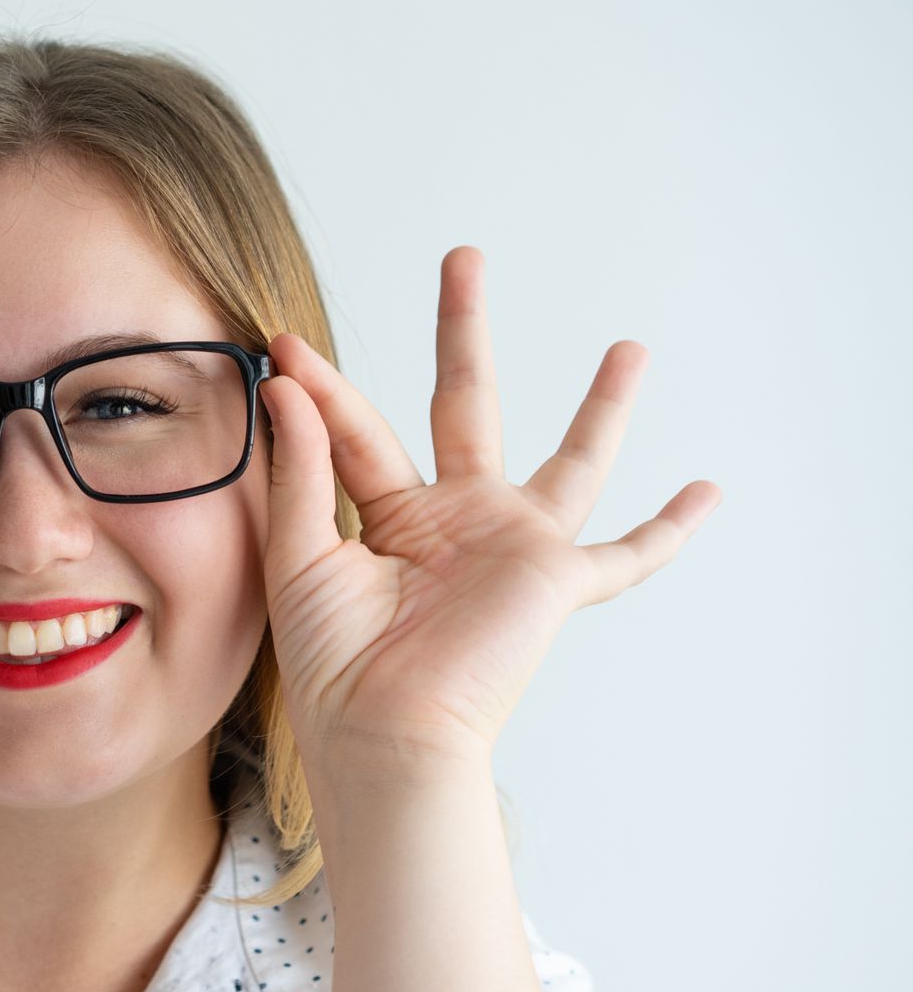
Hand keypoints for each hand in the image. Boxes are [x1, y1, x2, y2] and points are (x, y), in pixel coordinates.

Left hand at [259, 246, 721, 773]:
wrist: (383, 733)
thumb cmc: (333, 665)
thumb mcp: (298, 556)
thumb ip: (301, 470)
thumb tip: (289, 383)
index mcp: (388, 519)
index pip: (358, 431)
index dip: (322, 389)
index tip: (283, 342)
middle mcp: (454, 522)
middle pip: (466, 404)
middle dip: (462, 332)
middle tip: (464, 258)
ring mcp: (510, 546)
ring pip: (570, 460)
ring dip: (602, 407)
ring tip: (631, 348)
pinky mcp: (555, 579)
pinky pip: (627, 555)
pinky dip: (669, 529)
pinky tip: (708, 492)